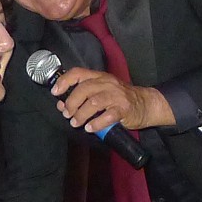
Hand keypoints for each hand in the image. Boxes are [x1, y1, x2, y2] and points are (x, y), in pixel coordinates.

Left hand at [52, 67, 174, 131]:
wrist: (146, 104)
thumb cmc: (121, 99)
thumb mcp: (102, 92)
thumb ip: (83, 96)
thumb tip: (62, 104)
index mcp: (100, 77)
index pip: (78, 73)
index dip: (64, 81)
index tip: (56, 92)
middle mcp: (107, 83)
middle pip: (83, 89)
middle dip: (71, 103)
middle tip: (67, 114)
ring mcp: (116, 96)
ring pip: (93, 103)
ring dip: (81, 115)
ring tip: (76, 123)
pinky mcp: (124, 109)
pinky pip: (107, 116)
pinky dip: (96, 124)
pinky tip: (90, 128)